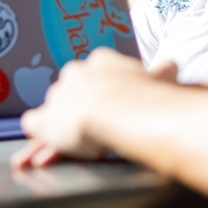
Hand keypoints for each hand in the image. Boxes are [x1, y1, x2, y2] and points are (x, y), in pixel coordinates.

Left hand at [12, 49, 177, 167]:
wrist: (118, 108)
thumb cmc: (143, 94)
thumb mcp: (159, 79)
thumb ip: (162, 72)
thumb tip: (173, 64)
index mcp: (101, 61)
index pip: (95, 74)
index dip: (103, 91)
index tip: (113, 104)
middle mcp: (74, 73)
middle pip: (74, 89)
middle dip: (81, 105)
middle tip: (96, 124)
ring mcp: (57, 95)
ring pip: (55, 108)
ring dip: (62, 123)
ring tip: (76, 140)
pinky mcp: (44, 119)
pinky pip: (35, 123)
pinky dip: (40, 135)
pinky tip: (46, 146)